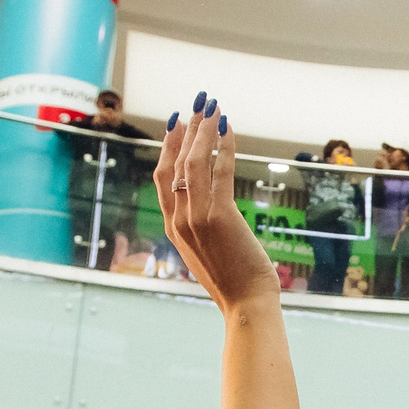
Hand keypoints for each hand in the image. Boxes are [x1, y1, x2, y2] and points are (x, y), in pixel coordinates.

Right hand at [153, 100, 277, 312]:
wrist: (245, 305)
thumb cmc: (234, 282)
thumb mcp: (207, 253)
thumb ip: (200, 231)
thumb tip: (210, 214)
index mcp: (173, 228)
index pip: (163, 178)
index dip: (168, 147)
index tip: (176, 123)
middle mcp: (180, 219)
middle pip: (176, 163)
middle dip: (187, 129)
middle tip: (198, 104)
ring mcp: (197, 217)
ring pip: (195, 162)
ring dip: (204, 130)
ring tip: (213, 106)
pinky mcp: (221, 216)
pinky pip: (222, 172)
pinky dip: (225, 147)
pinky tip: (229, 129)